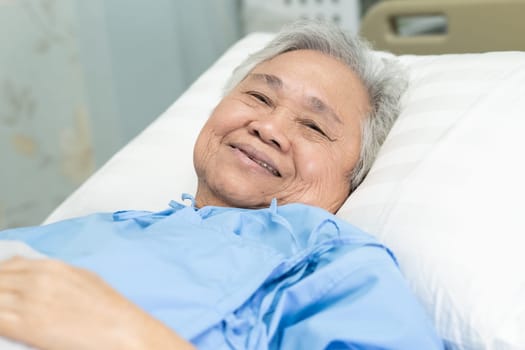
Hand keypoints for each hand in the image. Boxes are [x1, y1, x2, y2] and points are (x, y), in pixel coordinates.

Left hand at [0, 257, 193, 349]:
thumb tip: (34, 278)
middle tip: (7, 303)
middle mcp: (37, 280)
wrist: (122, 330)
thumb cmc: (110, 311)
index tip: (5, 288)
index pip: (9, 265)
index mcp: (52, 267)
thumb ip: (55, 276)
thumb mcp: (84, 280)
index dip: (3, 277)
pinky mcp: (25, 325)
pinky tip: (6, 325)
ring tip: (8, 314)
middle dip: (0, 289)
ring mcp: (29, 302)